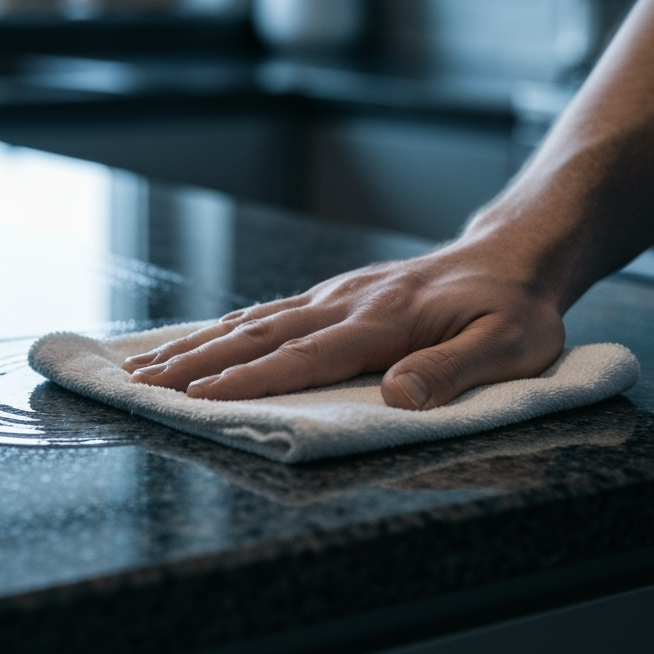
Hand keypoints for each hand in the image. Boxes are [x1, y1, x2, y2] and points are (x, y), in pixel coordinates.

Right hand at [121, 241, 565, 408]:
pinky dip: (227, 328)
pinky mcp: (334, 295)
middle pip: (258, 337)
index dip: (248, 381)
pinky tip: (201, 340)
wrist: (509, 255)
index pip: (302, 357)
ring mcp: (334, 296)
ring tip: (148, 365)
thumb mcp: (509, 345)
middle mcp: (344, 305)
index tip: (196, 397)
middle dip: (195, 363)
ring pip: (254, 322)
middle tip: (141, 383)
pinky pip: (269, 311)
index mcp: (381, 322)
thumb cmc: (512, 308)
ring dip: (198, 345)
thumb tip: (397, 396)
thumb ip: (455, 370)